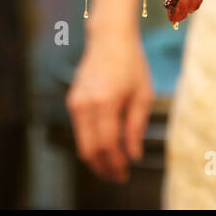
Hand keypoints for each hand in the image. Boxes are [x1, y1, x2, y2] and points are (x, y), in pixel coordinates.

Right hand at [66, 25, 153, 182]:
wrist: (109, 38)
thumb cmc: (131, 64)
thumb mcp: (143, 95)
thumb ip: (136, 127)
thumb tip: (133, 155)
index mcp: (106, 100)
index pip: (107, 144)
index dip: (115, 163)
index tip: (124, 174)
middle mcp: (86, 103)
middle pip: (89, 149)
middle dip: (103, 167)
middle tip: (118, 176)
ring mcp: (75, 101)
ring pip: (81, 143)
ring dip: (96, 158)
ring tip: (112, 166)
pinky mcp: (72, 100)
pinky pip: (80, 131)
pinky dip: (91, 143)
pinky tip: (106, 146)